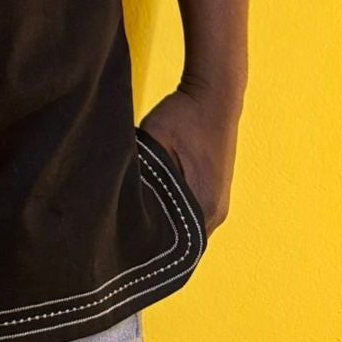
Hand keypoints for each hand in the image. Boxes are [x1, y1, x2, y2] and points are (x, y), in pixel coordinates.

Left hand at [138, 86, 241, 236]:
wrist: (214, 93)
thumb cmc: (184, 115)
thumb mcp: (154, 142)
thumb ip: (142, 175)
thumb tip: (122, 200)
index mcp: (203, 205)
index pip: (173, 247)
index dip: (147, 247)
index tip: (123, 244)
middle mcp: (216, 211)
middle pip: (181, 243)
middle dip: (154, 240)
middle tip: (124, 235)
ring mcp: (219, 202)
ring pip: (187, 228)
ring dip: (165, 225)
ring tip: (135, 222)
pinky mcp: (216, 191)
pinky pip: (193, 213)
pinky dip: (175, 213)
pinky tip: (155, 205)